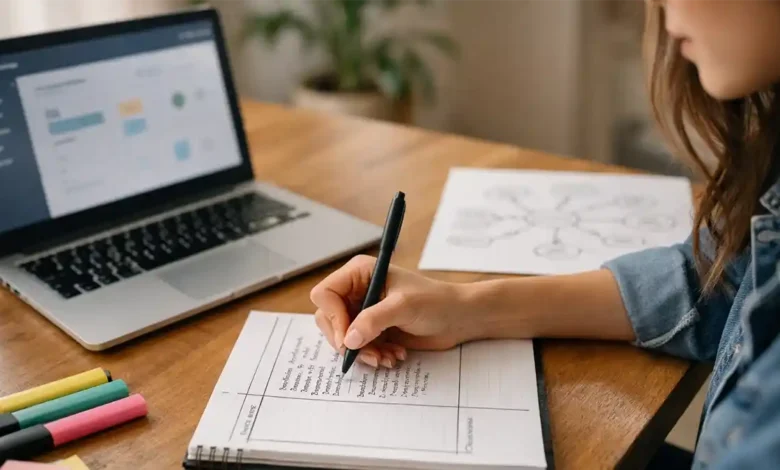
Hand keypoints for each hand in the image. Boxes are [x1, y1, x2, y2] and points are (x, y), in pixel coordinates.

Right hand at [310, 255, 477, 368]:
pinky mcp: (372, 329)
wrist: (459, 318)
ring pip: (342, 337)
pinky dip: (372, 355)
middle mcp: (357, 290)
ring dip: (363, 352)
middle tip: (368, 354)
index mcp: (360, 273)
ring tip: (386, 357)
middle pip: (328, 319)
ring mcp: (364, 311)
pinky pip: (358, 347)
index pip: (326, 294)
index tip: (349, 338)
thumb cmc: (436, 301)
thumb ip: (373, 320)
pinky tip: (393, 355)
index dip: (333, 317)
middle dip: (347, 341)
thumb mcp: (404, 307)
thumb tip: (349, 339)